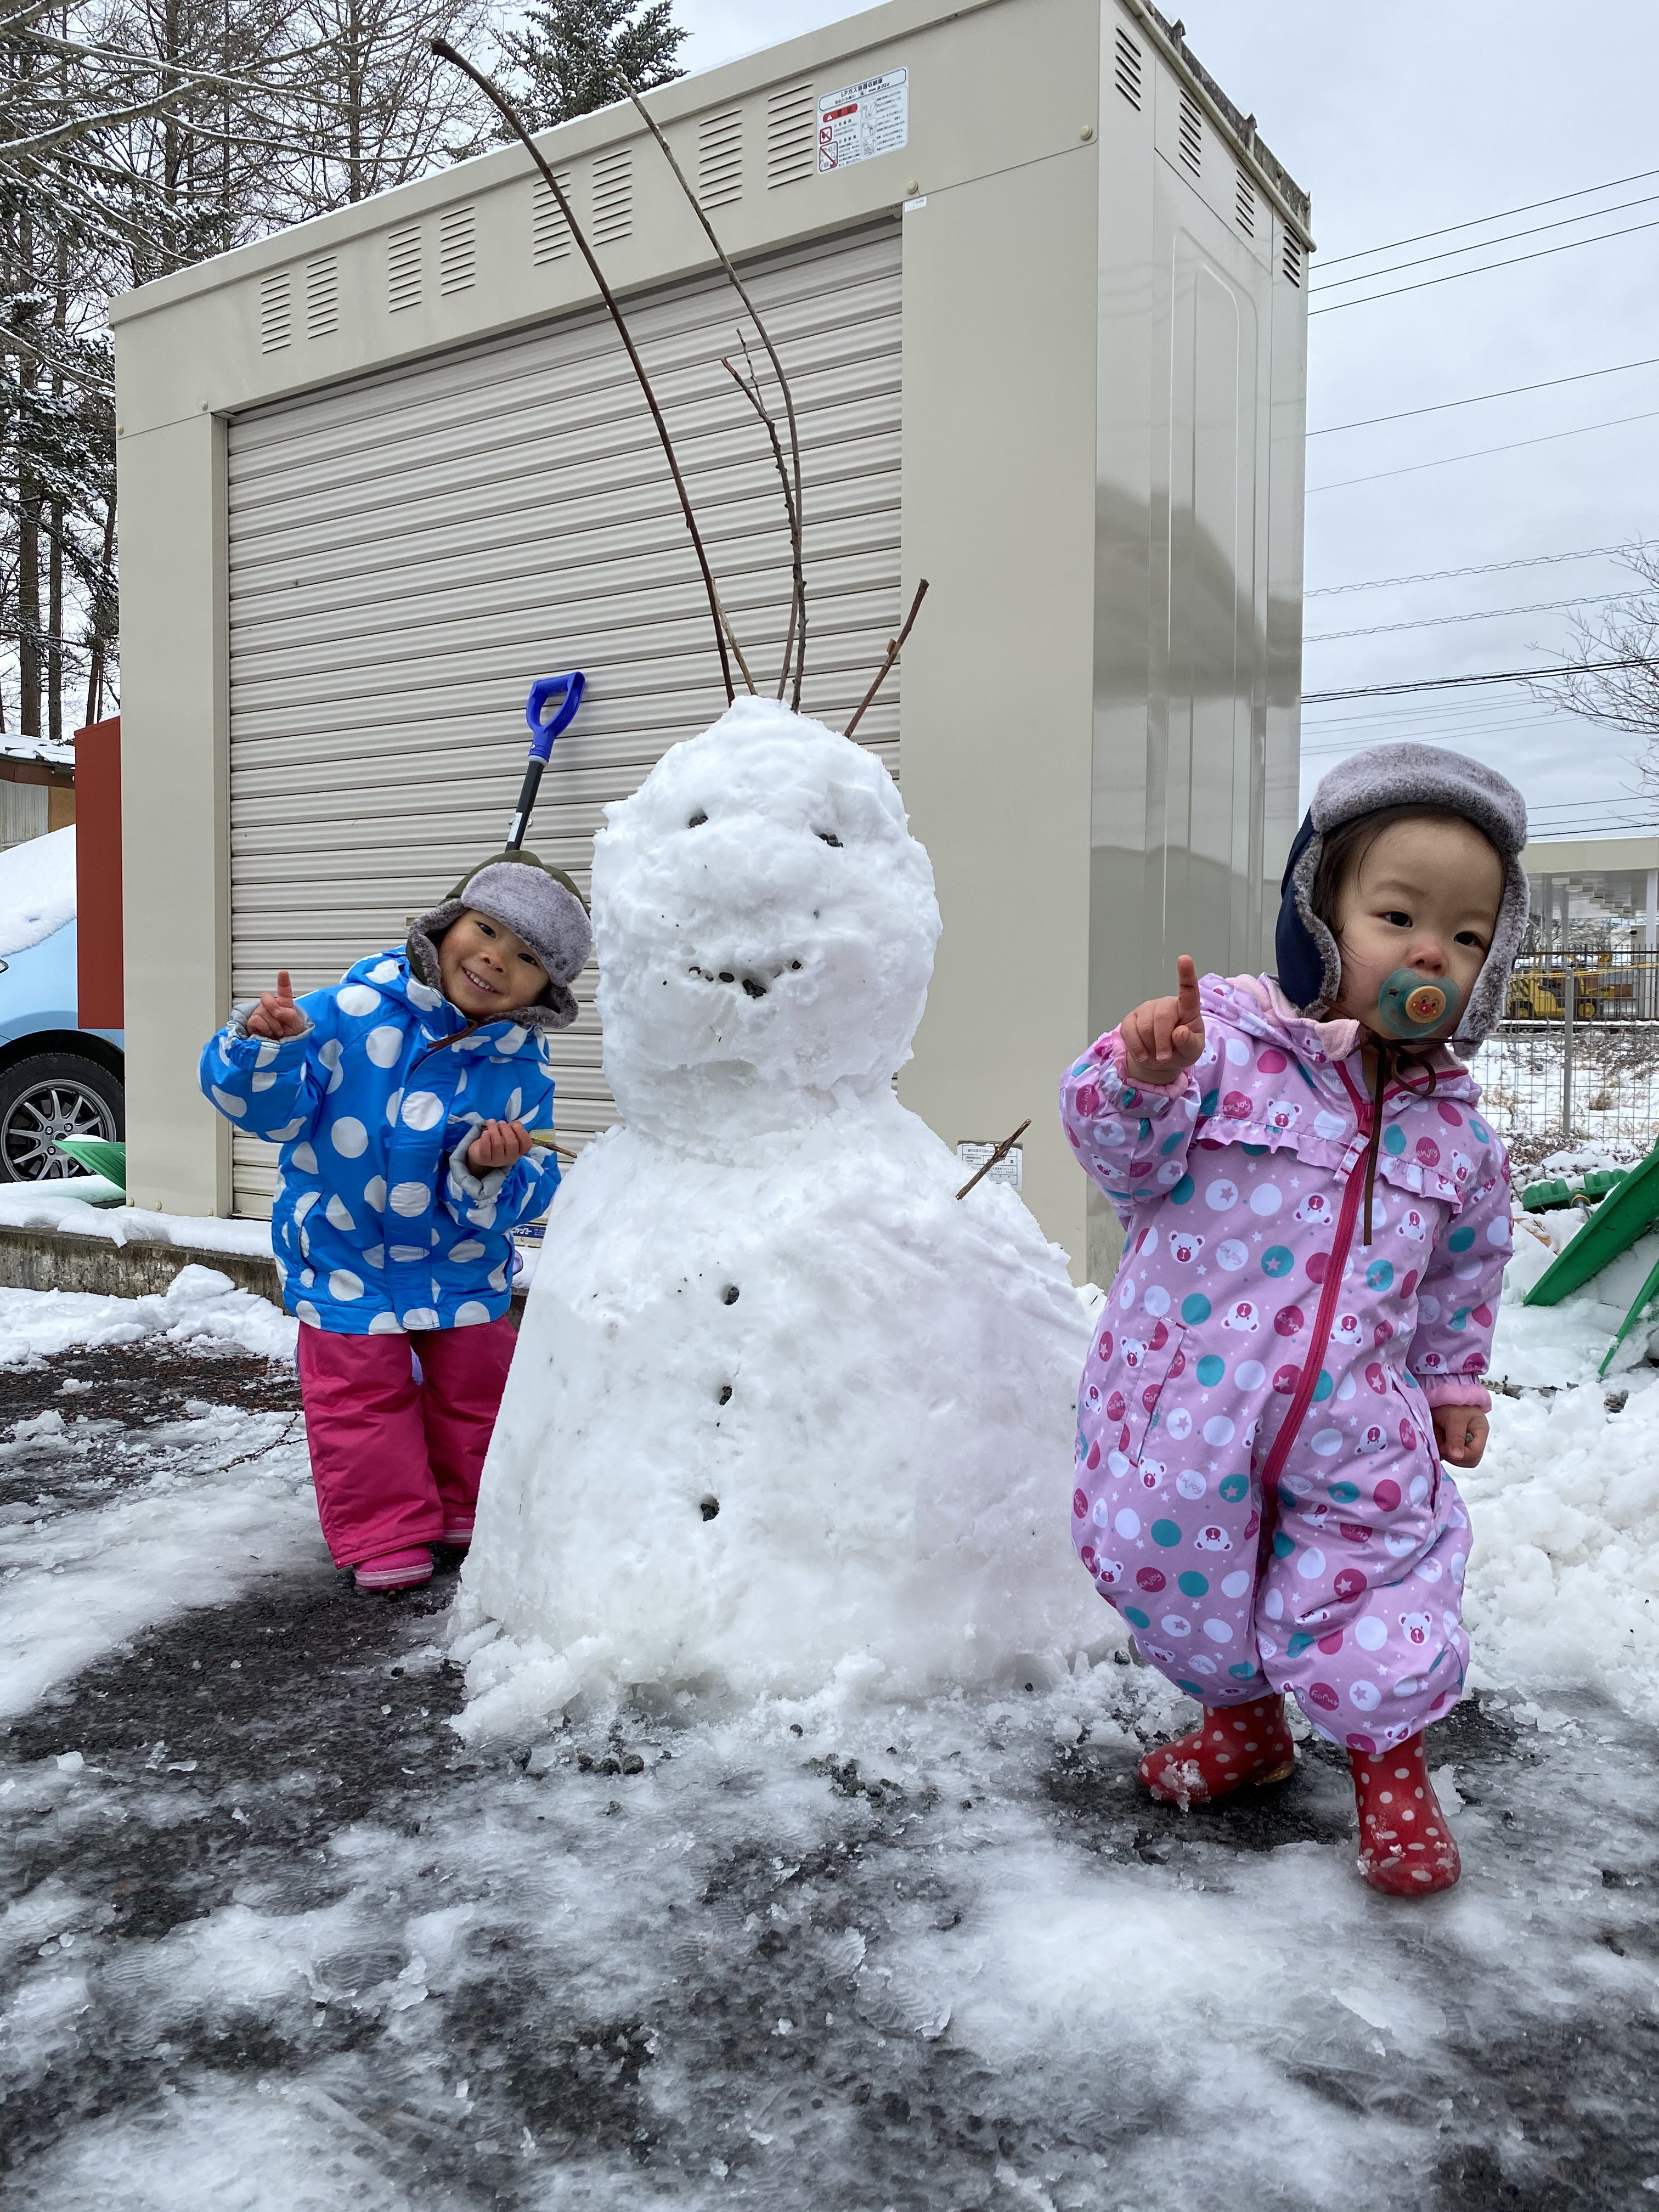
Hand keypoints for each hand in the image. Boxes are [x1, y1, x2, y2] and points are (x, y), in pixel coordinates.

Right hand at [245, 970, 306, 1040]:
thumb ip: (290, 1014)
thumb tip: (278, 1011)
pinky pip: (256, 1020)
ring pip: (262, 1011)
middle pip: (266, 998)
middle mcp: (270, 1007)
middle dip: (274, 1009)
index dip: (283, 981)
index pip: (284, 990)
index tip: (283, 972)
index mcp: (284, 1004)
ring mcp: (260, 1014)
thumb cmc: (290, 1036)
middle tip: (280, 1020)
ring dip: (272, 1025)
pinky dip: (264, 1028)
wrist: (281, 1050)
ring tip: (276, 1032)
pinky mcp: (252, 1023)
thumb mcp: (297, 1025)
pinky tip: (268, 1033)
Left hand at [467, 1119, 533, 1173]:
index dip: (522, 1132)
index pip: (526, 1144)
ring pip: (497, 1144)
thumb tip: (517, 1124)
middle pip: (512, 1143)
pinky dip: (485, 1139)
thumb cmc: (497, 1140)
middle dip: (506, 1129)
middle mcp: (510, 1158)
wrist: (481, 1152)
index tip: (514, 1124)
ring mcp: (497, 1161)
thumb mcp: (508, 1134)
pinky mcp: (485, 1160)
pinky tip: (485, 1132)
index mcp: (519, 1152)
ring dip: (494, 1129)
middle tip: (500, 1123)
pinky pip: (485, 1150)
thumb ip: (515, 1128)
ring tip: (491, 1123)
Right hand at [1121, 954, 1205, 1085]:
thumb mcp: (1192, 1051)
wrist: (1160, 1061)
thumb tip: (1180, 1033)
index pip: (1188, 990)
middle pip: (1161, 1017)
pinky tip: (1143, 1055)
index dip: (1186, 974)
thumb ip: (1189, 1043)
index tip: (1184, 958)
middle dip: (1162, 1042)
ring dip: (1150, 1047)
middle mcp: (1165, 1004)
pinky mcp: (1131, 1018)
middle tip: (1165, 1059)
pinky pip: (1129, 1031)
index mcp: (1187, 1009)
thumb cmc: (1181, 1050)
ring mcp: (1146, 1009)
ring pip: (1144, 1027)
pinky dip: (1136, 1048)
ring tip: (1156, 1056)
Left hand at [1431, 1403, 1487, 1467]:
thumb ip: (1456, 1437)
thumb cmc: (1452, 1402)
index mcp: (1480, 1433)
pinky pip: (1446, 1454)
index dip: (1460, 1455)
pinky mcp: (1451, 1442)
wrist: (1440, 1391)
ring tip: (1438, 1433)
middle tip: (1441, 1441)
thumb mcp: (1455, 1418)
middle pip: (1466, 1460)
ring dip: (1443, 1450)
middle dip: (1451, 1454)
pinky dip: (1438, 1448)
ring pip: (1455, 1458)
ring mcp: (1462, 1442)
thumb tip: (1457, 1457)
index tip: (1447, 1445)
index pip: (1474, 1455)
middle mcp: (1473, 1440)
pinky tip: (1435, 1435)